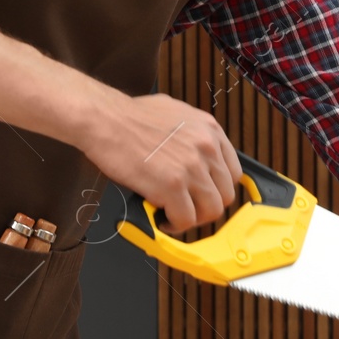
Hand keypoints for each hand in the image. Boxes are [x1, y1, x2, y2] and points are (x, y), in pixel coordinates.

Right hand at [81, 91, 240, 231]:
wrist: (105, 120)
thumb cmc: (130, 117)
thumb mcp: (176, 113)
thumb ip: (192, 134)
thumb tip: (194, 155)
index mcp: (210, 129)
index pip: (232, 173)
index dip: (216, 189)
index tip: (202, 195)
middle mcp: (207, 148)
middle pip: (225, 195)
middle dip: (205, 207)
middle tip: (186, 208)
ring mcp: (192, 167)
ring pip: (210, 212)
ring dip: (191, 218)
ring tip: (173, 215)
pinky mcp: (172, 186)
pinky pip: (185, 219)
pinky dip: (173, 225)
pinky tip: (160, 217)